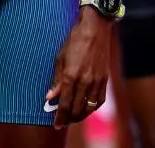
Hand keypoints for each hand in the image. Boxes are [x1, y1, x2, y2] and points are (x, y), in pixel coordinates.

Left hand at [46, 6, 111, 128]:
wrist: (94, 29)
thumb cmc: (74, 40)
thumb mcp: (60, 57)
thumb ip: (56, 79)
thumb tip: (49, 96)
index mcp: (70, 75)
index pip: (64, 103)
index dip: (59, 116)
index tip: (56, 124)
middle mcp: (84, 81)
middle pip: (76, 108)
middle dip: (68, 118)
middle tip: (63, 122)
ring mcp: (96, 81)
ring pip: (88, 107)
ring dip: (80, 116)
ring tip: (73, 118)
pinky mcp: (104, 79)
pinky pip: (99, 100)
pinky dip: (92, 108)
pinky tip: (87, 109)